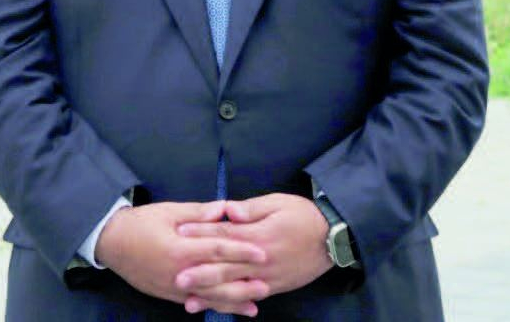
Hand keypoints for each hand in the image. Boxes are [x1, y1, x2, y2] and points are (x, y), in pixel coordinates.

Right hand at [96, 201, 269, 316]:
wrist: (112, 243)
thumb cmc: (140, 223)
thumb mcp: (169, 211)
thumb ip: (198, 213)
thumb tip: (225, 209)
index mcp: (180, 248)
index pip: (217, 250)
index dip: (241, 251)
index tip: (262, 252)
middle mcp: (179, 272)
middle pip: (217, 280)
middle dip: (243, 283)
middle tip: (267, 283)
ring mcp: (174, 287)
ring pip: (209, 297)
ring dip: (233, 301)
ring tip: (256, 303)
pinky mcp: (169, 294)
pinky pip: (197, 302)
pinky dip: (215, 306)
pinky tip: (231, 309)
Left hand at [176, 193, 331, 308]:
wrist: (333, 239)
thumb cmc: (303, 215)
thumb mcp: (278, 203)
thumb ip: (251, 208)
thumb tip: (226, 209)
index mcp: (259, 236)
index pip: (224, 236)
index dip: (201, 234)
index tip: (180, 232)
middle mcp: (261, 260)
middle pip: (225, 267)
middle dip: (199, 273)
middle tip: (176, 277)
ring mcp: (267, 277)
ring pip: (234, 289)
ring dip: (210, 295)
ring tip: (188, 301)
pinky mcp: (274, 287)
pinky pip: (248, 297)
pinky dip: (231, 304)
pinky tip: (216, 307)